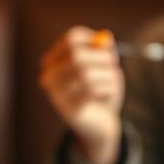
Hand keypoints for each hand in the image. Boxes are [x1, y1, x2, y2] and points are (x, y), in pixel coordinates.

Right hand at [39, 26, 124, 163]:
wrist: (99, 124)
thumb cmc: (101, 90)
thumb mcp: (104, 67)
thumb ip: (104, 52)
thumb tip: (105, 40)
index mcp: (54, 62)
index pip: (70, 39)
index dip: (92, 38)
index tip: (106, 46)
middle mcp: (49, 77)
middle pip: (75, 55)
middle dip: (101, 57)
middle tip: (115, 62)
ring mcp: (56, 96)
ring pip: (85, 74)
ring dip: (107, 74)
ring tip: (113, 81)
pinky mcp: (69, 111)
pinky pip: (91, 92)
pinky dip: (107, 88)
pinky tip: (108, 93)